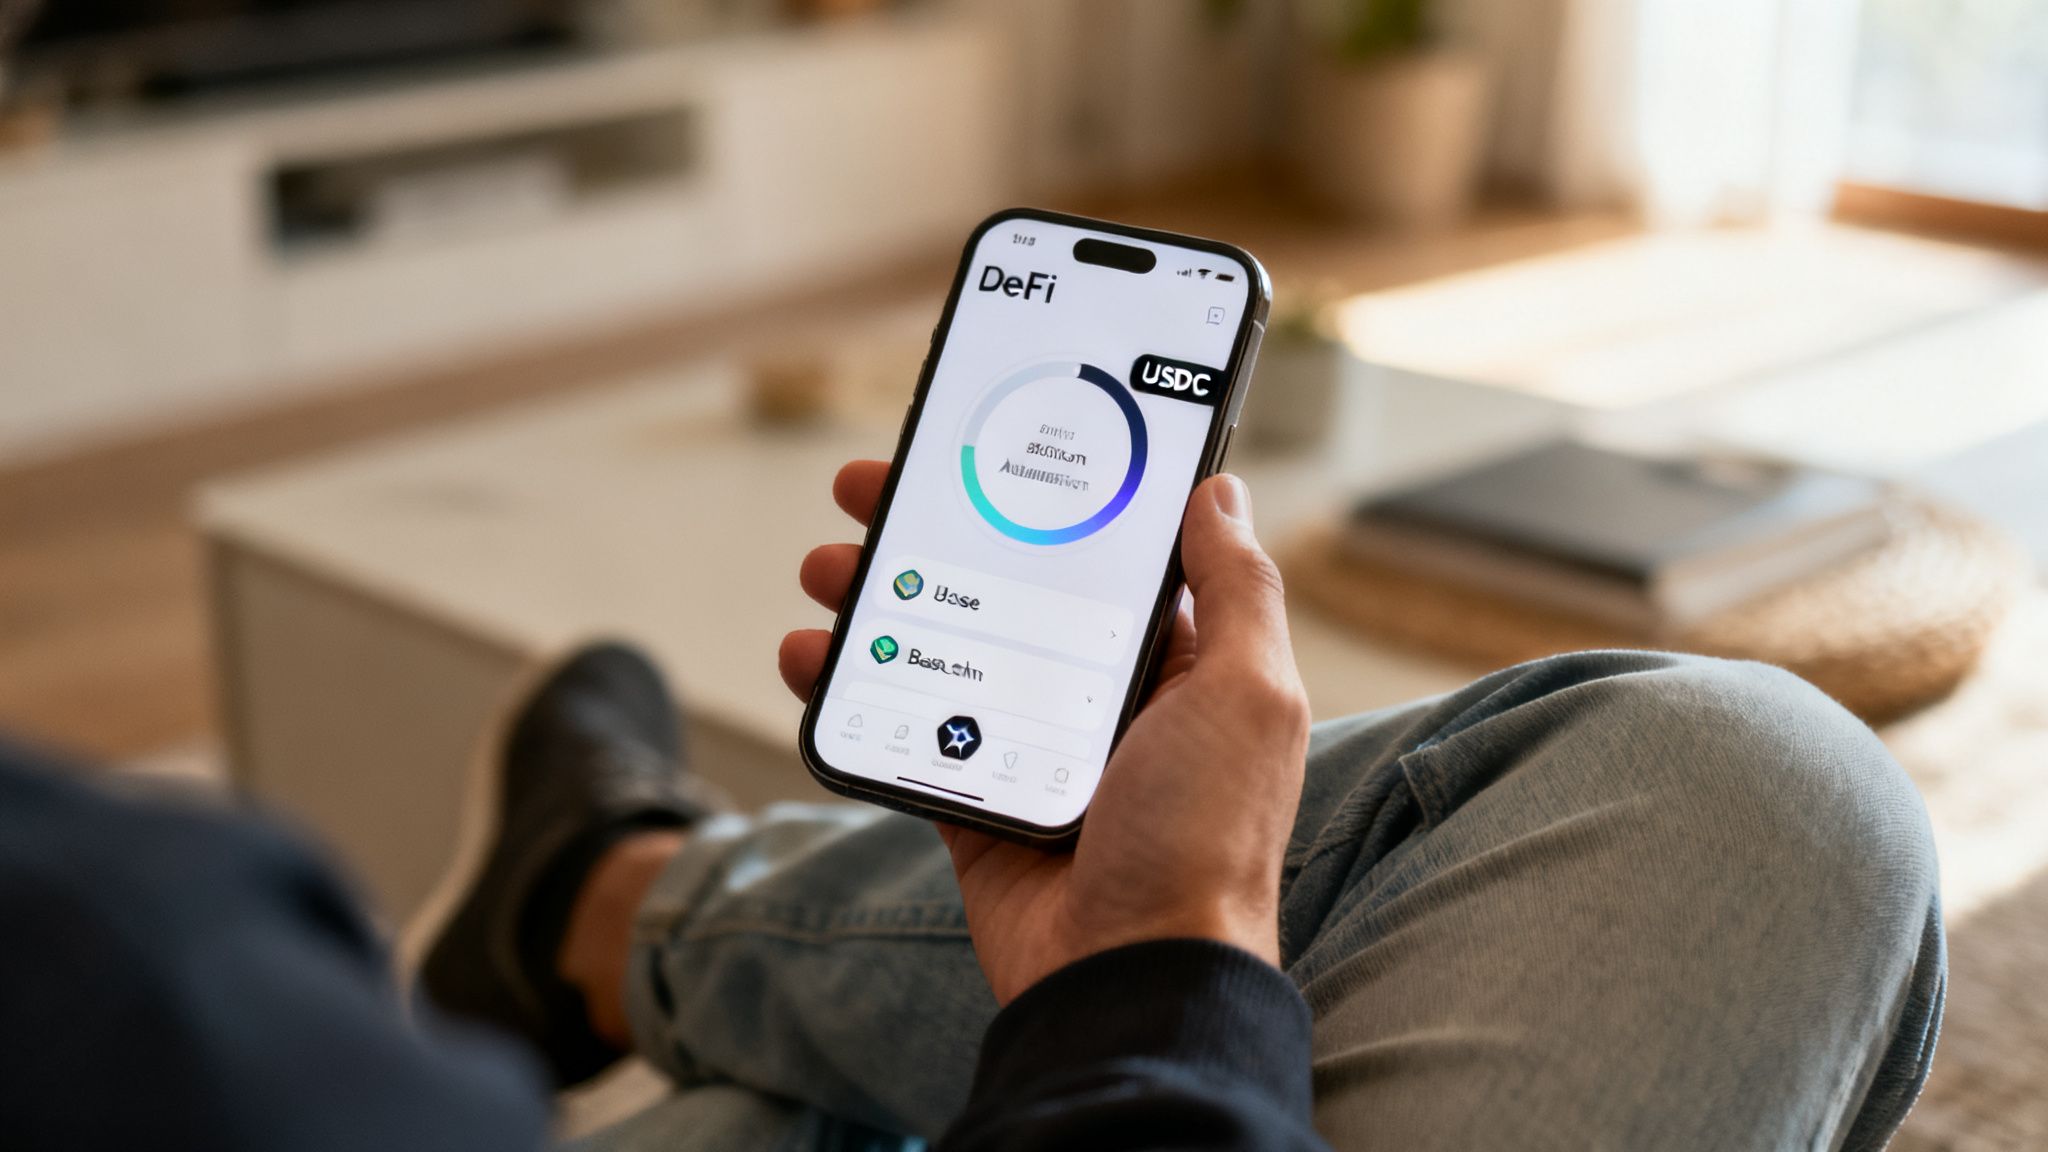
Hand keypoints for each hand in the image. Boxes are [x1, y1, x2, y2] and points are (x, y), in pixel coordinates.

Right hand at [781, 462, 1309, 1002]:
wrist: (1131, 975)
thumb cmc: (1205, 837)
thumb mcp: (1248, 695)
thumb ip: (1239, 589)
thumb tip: (1220, 488)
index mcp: (1173, 664)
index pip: (1100, 554)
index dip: (1042, 497)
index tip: (984, 445)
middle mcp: (1099, 698)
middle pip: (1002, 587)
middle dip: (932, 532)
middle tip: (868, 489)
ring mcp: (1029, 749)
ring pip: (941, 645)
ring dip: (875, 598)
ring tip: (826, 567)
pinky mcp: (972, 799)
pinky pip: (903, 725)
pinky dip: (850, 688)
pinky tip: (808, 657)